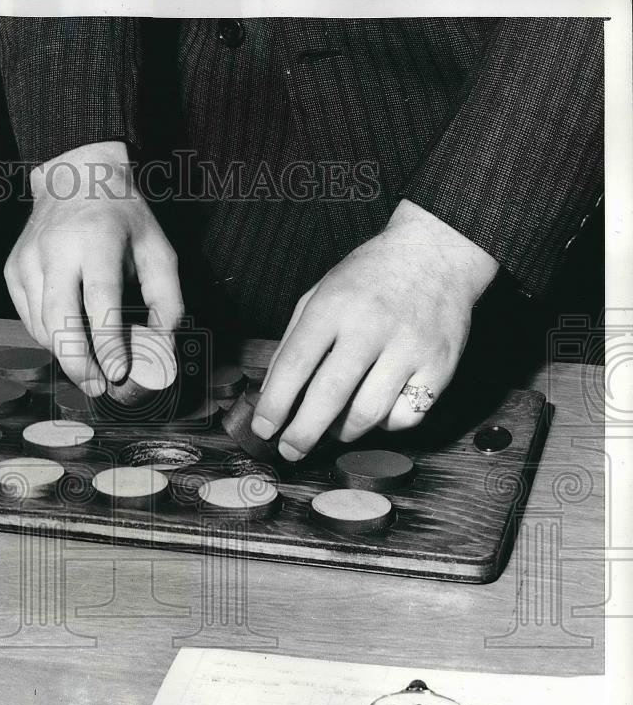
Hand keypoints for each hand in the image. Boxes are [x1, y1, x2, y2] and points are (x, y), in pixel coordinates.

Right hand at [4, 141, 183, 395]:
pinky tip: (70, 340)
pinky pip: (29, 317)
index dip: (107, 342)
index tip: (119, 372)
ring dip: (65, 355)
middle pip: (58, 319)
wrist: (76, 176)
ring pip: (40, 324)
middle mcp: (56, 248)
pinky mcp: (14, 268)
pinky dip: (49, 337)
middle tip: (98, 387)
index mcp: (96, 240)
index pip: (99, 301)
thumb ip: (167, 301)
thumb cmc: (123, 217)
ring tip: (90, 369)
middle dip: (78, 362)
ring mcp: (28, 258)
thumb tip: (163, 348)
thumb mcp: (157, 250)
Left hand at [252, 199, 499, 460]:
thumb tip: (272, 395)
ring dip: (343, 432)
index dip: (275, 403)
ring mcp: (410, 347)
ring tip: (333, 428)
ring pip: (368, 414)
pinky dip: (386, 423)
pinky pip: (406, 416)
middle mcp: (371, 326)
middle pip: (330, 395)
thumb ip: (294, 342)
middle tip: (290, 450)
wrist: (437, 254)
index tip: (263, 428)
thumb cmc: (368, 279)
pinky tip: (377, 408)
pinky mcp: (440, 365)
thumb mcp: (319, 294)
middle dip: (303, 433)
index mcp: (333, 306)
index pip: (296, 364)